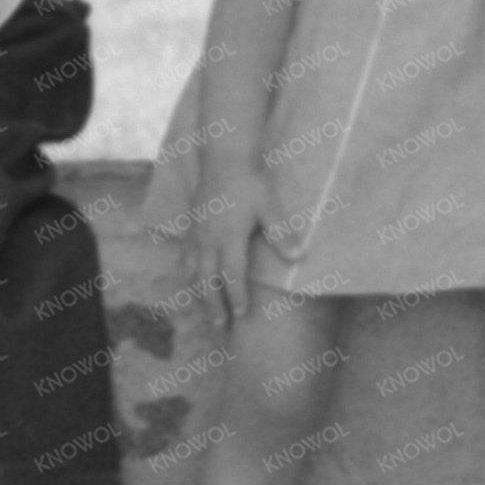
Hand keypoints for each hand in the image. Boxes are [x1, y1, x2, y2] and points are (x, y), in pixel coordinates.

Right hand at [190, 165, 269, 328]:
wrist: (224, 157)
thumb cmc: (250, 181)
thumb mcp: (269, 204)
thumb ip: (281, 232)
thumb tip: (299, 256)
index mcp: (229, 237)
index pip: (232, 275)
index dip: (236, 297)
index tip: (241, 316)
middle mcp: (208, 240)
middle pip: (207, 281)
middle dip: (213, 305)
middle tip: (220, 327)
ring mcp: (196, 234)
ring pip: (193, 272)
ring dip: (199, 293)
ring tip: (206, 310)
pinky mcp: (190, 227)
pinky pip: (185, 257)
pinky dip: (188, 274)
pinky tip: (191, 279)